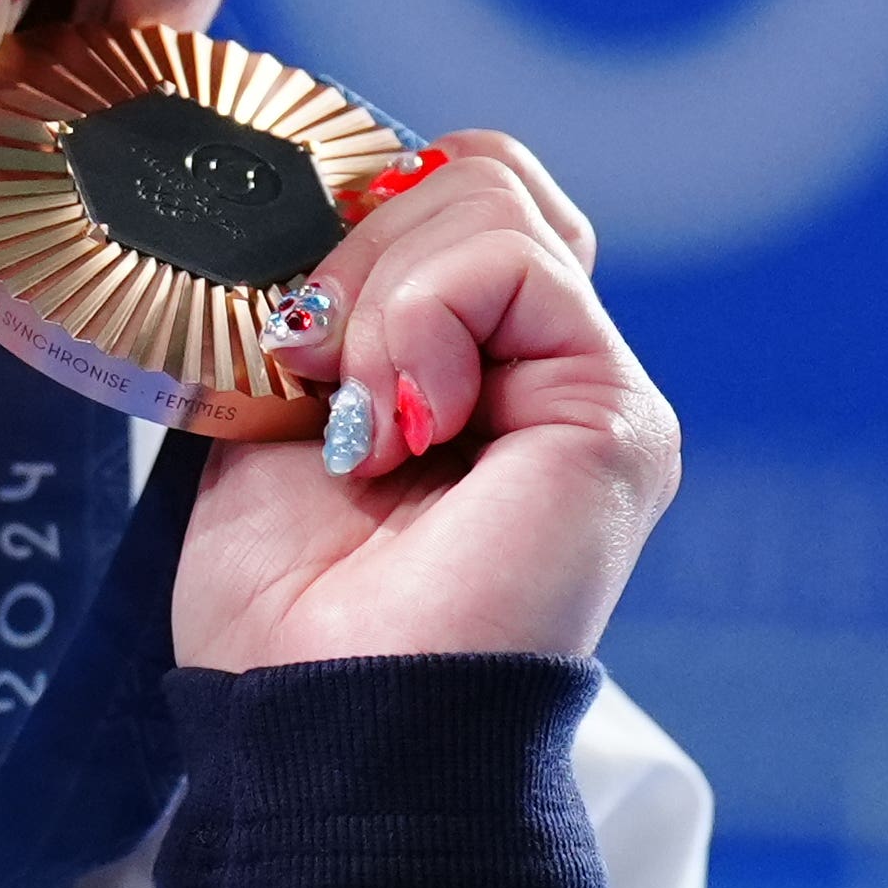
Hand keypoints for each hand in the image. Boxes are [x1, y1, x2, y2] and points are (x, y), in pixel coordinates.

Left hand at [169, 130, 676, 671]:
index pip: (445, 188)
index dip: (350, 213)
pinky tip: (402, 436)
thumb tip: (321, 198)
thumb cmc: (280, 604)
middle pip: (477, 170)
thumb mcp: (268, 410)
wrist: (315, 716)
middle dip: (353, 243)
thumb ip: (317, 303)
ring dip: (377, 296)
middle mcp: (544, 369)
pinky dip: (416, 325)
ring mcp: (591, 387)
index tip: (278, 318)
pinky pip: (512, 261)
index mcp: (470, 365)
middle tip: (305, 369)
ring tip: (357, 425)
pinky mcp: (618, 413)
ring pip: (492, 192)